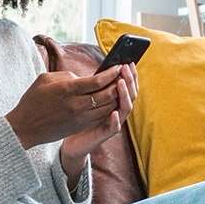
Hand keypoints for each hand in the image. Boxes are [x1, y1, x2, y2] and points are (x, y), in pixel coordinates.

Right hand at [5, 65, 125, 149]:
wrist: (25, 128)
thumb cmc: (33, 100)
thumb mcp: (45, 79)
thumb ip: (66, 75)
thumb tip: (83, 77)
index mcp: (67, 89)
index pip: (97, 81)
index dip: (111, 73)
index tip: (119, 65)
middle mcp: (76, 104)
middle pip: (107, 94)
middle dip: (118, 83)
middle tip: (124, 74)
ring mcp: (80, 117)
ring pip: (107, 106)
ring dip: (117, 96)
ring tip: (121, 86)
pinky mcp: (80, 126)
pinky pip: (101, 116)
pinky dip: (110, 107)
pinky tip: (112, 100)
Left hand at [60, 63, 138, 183]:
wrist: (73, 141)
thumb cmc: (81, 118)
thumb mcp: (89, 98)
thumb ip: (96, 88)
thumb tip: (101, 70)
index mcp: (116, 102)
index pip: (129, 87)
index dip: (131, 75)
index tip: (129, 62)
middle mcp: (118, 111)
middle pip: (131, 95)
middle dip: (129, 80)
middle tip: (125, 68)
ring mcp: (114, 123)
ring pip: (126, 108)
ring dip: (124, 95)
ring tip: (121, 83)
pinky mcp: (105, 134)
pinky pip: (114, 127)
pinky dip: (115, 120)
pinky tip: (113, 112)